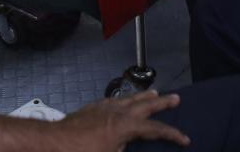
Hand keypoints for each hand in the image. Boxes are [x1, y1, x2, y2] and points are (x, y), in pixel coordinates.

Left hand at [53, 90, 189, 151]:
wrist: (54, 143)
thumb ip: (124, 150)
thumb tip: (128, 145)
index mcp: (126, 126)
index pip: (156, 130)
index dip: (172, 134)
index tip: (185, 139)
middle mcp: (118, 112)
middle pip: (145, 104)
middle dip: (162, 102)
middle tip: (176, 98)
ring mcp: (104, 107)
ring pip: (129, 98)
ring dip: (144, 97)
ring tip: (154, 93)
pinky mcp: (93, 107)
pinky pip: (115, 100)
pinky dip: (125, 100)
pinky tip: (124, 102)